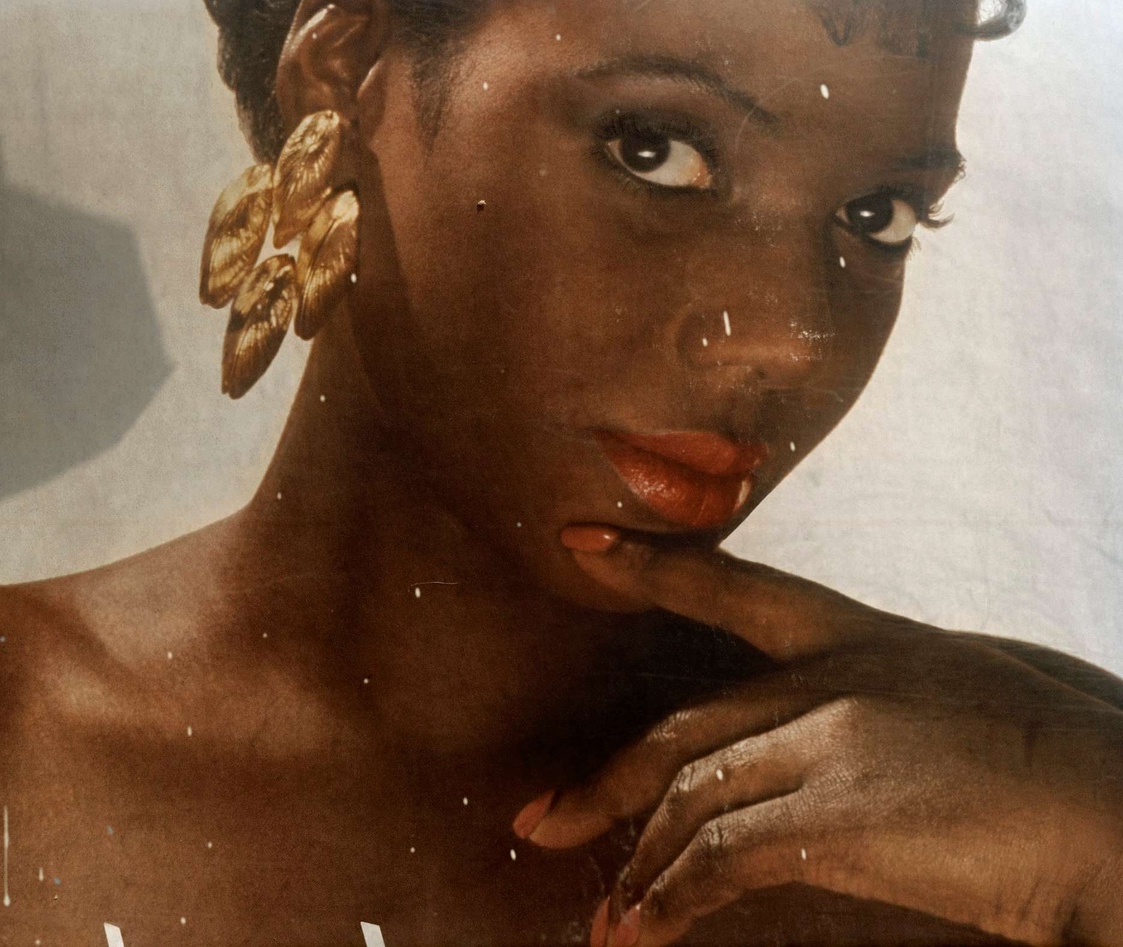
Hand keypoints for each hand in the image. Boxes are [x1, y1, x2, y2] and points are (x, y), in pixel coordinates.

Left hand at [514, 538, 1122, 945]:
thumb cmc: (1060, 762)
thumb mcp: (954, 701)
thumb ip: (873, 715)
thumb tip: (814, 767)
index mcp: (864, 636)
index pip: (736, 589)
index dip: (656, 565)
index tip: (584, 542)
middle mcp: (835, 676)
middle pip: (684, 725)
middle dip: (607, 779)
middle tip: (542, 817)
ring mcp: (832, 740)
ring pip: (694, 795)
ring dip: (640, 863)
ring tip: (605, 916)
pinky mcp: (839, 814)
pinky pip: (723, 855)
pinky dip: (672, 897)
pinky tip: (641, 929)